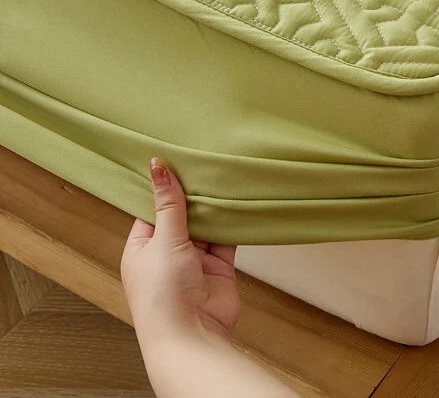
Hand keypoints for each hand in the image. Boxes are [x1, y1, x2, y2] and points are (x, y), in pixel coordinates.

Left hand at [121, 159, 239, 344]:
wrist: (191, 335)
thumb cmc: (163, 294)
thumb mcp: (162, 240)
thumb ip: (168, 204)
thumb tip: (158, 167)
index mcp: (142, 248)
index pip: (152, 209)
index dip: (164, 187)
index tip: (176, 159)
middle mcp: (167, 253)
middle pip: (181, 215)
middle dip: (193, 194)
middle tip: (206, 160)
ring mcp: (194, 260)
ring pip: (206, 224)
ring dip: (214, 207)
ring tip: (224, 174)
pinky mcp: (219, 266)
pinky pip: (227, 237)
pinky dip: (233, 222)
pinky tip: (240, 200)